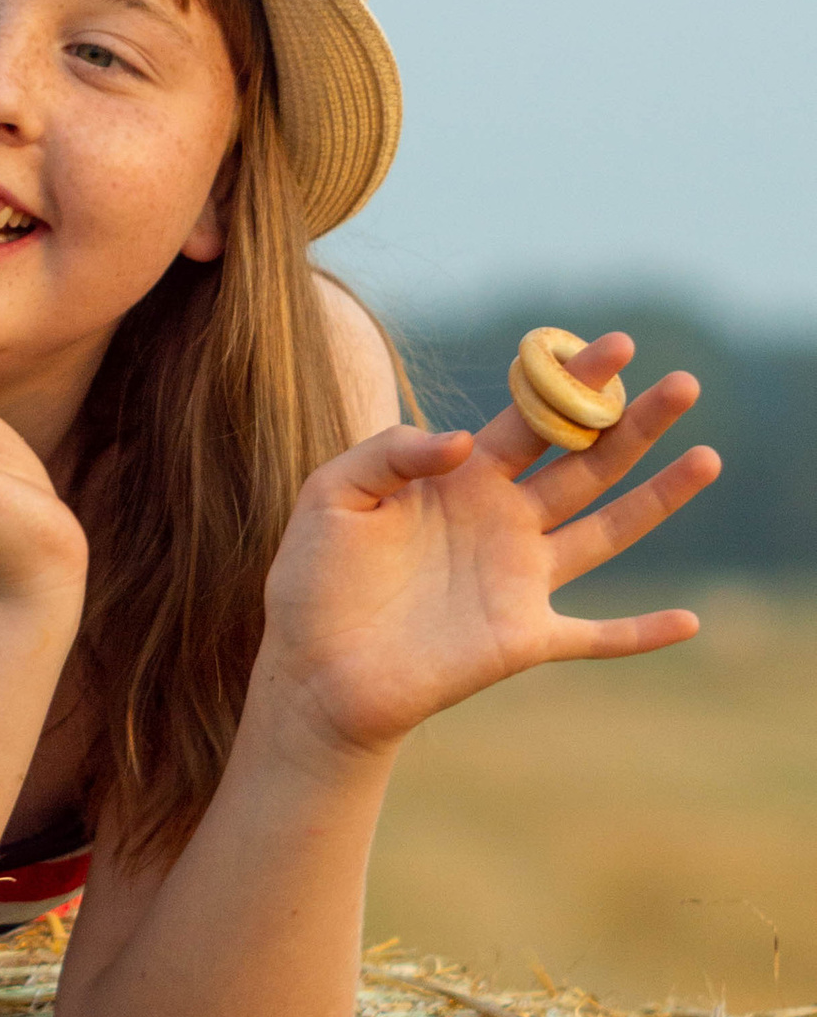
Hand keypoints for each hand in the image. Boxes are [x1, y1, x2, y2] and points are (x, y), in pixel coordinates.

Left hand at [255, 332, 720, 760]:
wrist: (309, 670)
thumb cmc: (313, 579)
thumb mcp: (332, 494)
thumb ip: (389, 452)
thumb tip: (459, 441)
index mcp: (462, 478)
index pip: (532, 419)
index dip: (574, 383)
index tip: (618, 346)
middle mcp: (503, 521)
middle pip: (586, 462)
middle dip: (635, 423)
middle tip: (684, 384)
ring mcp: (519, 580)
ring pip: (607, 530)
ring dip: (659, 498)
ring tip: (707, 457)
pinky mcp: (522, 640)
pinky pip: (596, 637)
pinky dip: (641, 634)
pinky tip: (689, 623)